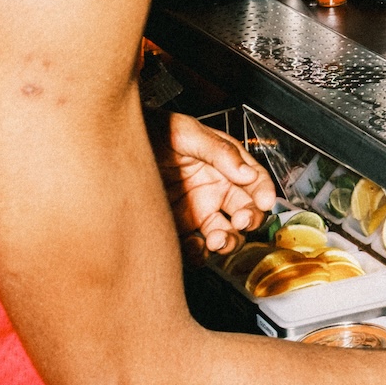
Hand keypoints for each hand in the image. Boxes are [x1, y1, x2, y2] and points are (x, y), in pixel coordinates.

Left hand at [148, 112, 274, 262]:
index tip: (266, 202)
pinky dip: (199, 254)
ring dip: (227, 241)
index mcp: (224, 165)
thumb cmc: (155, 131)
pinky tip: (195, 247)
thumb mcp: (189, 133)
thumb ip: (219, 152)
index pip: (254, 180)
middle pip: (245, 211)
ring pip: (225, 233)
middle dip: (249, 219)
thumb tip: (246, 173)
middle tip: (241, 221)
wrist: (119, 145)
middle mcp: (215, 189)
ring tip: (217, 240)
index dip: (264, 191)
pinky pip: (196, 248)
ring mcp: (198, 210)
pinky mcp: (178, 227)